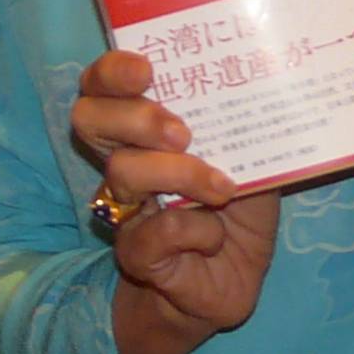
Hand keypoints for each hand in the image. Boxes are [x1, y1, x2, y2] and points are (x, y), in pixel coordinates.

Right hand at [71, 48, 278, 353]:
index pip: (103, 87)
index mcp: (144, 132)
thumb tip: (263, 87)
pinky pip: (155, 231)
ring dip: (180, 173)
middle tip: (181, 132)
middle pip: (90, 118)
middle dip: (135, 117)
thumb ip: (245, 131)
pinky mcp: (135, 254)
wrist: (231, 283)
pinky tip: (214, 238)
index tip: (145, 70)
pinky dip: (196, 230)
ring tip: (221, 189)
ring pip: (123, 171)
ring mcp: (125, 208)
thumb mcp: (252, 164)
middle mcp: (124, 161)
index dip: (112, 72)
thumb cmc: (237, 217)